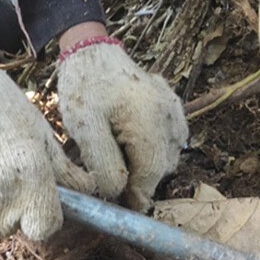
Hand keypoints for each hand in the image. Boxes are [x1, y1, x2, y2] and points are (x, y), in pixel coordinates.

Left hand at [57, 27, 187, 211]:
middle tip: (112, 180)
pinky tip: (130, 143)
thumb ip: (104, 164)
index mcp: (148, 118)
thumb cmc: (84, 89)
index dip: (136, 195)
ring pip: (168, 157)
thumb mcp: (84, 129)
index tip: (120, 205)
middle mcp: (169, 114)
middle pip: (162, 167)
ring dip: (145, 165)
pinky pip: (170, 142)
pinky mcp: (174, 108)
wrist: (92, 54)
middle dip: (139, 180)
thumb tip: (119, 193)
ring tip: (117, 154)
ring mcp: (175, 110)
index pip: (151, 173)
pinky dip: (152, 150)